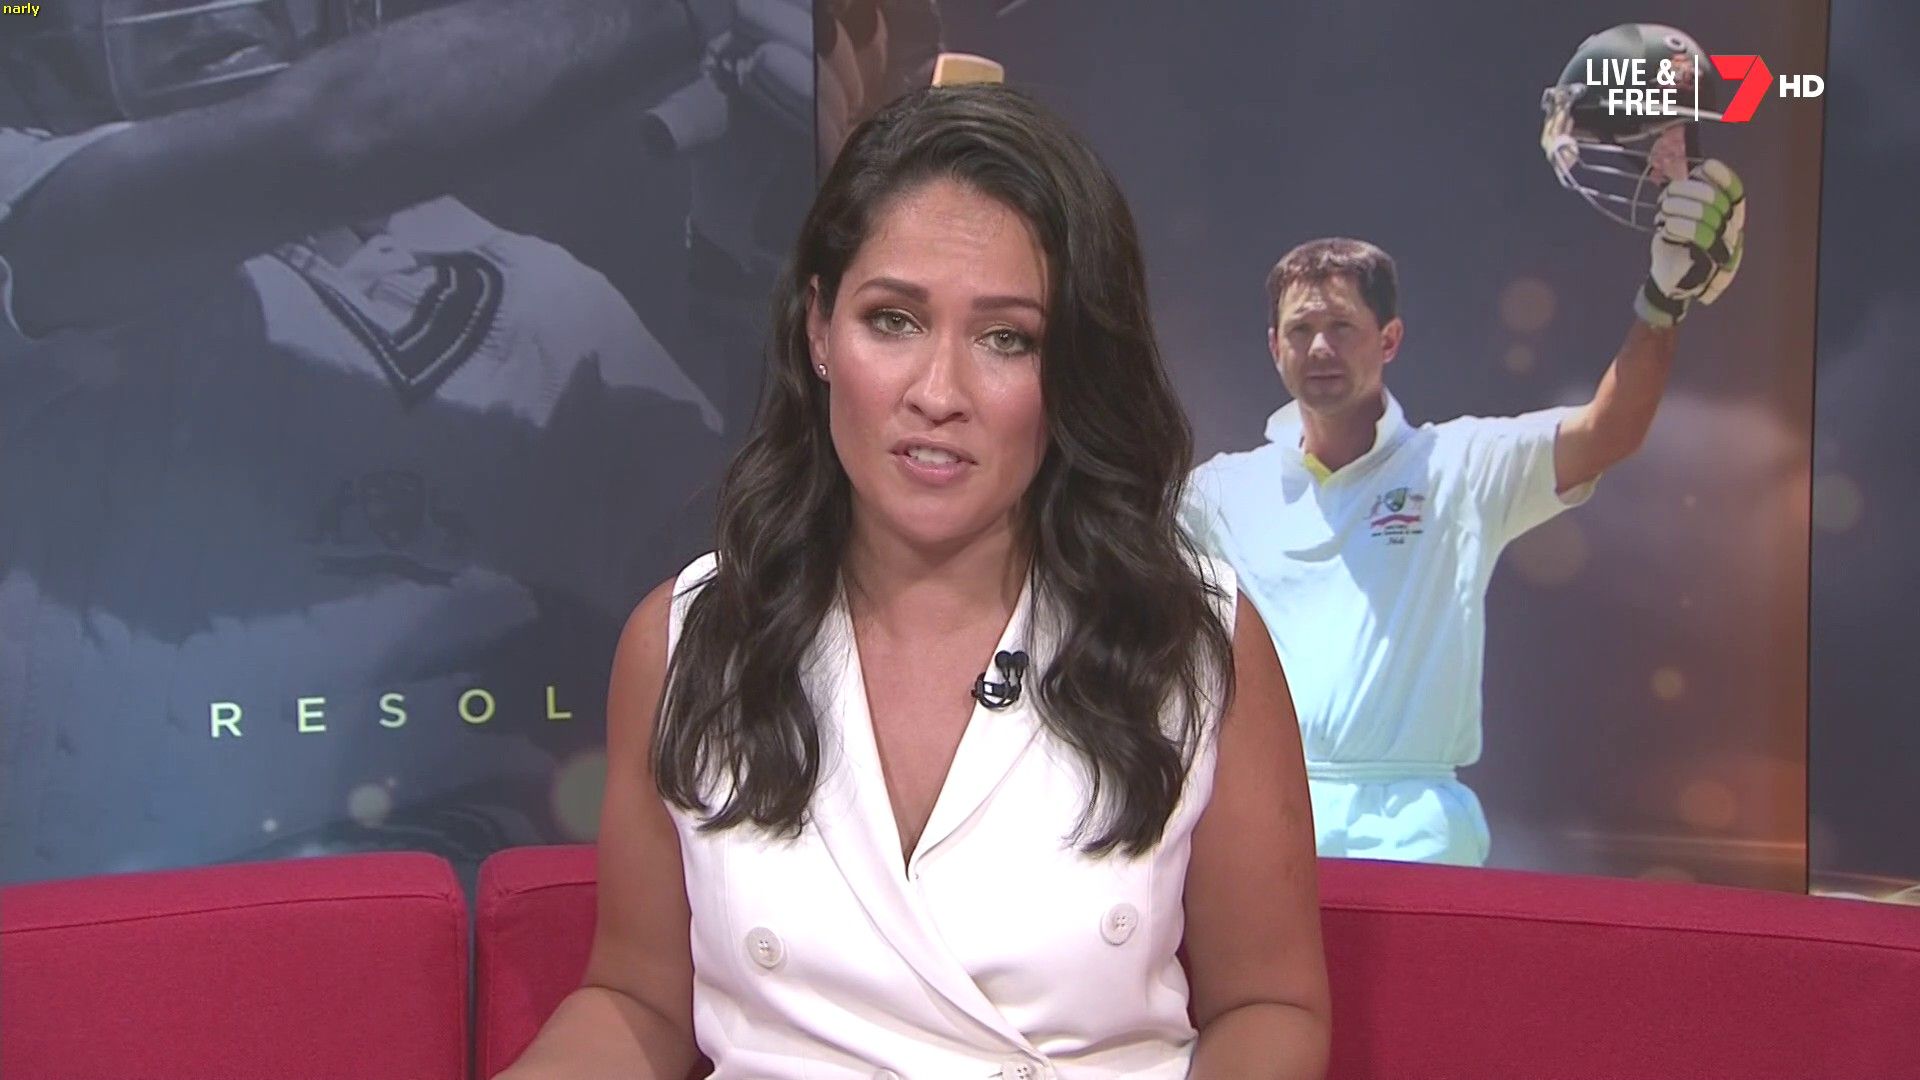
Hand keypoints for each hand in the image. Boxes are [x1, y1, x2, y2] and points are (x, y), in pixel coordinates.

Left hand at [1635, 158, 1745, 327]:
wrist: (1668, 277)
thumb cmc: (1677, 241)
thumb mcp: (1683, 215)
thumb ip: (1692, 194)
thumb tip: (1696, 171)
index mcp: (1730, 217)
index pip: (1735, 192)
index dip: (1723, 177)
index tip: (1706, 165)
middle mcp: (1731, 230)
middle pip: (1715, 200)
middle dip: (1687, 191)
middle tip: (1666, 194)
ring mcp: (1722, 246)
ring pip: (1706, 215)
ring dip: (1679, 206)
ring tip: (1663, 209)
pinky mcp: (1708, 261)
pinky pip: (1698, 236)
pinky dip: (1680, 225)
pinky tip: (1666, 224)